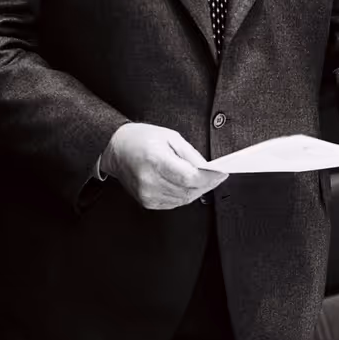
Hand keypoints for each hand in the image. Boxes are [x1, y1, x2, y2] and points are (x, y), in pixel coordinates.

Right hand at [100, 123, 228, 209]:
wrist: (116, 149)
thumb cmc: (141, 139)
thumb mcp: (170, 137)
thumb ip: (191, 154)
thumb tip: (208, 168)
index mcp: (155, 161)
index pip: (189, 177)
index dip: (209, 177)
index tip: (222, 173)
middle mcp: (150, 180)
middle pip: (189, 190)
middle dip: (207, 184)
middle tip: (218, 176)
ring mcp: (147, 194)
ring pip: (184, 199)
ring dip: (198, 190)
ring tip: (205, 179)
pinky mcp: (147, 201)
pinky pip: (174, 202)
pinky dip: (185, 194)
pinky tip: (188, 185)